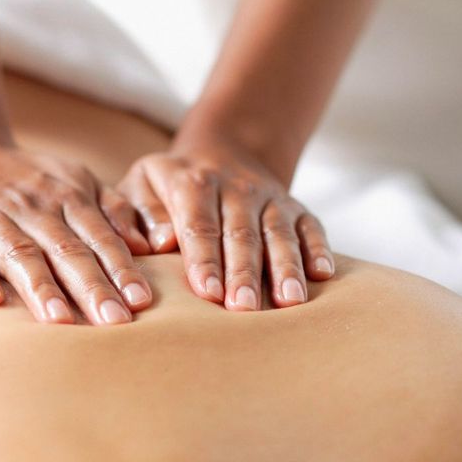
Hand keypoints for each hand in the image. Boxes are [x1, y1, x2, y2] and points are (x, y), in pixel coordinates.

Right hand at [0, 129, 152, 323]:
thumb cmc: (20, 179)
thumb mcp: (69, 179)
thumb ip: (110, 208)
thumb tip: (145, 244)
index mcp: (63, 194)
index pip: (98, 236)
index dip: (120, 268)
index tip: (141, 301)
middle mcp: (28, 205)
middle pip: (65, 249)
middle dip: (91, 286)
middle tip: (114, 321)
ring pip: (18, 254)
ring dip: (40, 287)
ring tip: (61, 321)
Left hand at [118, 134, 334, 310]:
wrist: (222, 152)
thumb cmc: (170, 184)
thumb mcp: (142, 183)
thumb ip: (138, 212)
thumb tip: (155, 243)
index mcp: (194, 185)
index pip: (200, 225)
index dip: (204, 259)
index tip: (206, 291)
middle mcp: (237, 189)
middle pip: (242, 234)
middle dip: (245, 272)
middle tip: (243, 309)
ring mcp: (271, 198)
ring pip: (279, 234)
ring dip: (286, 268)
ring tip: (290, 302)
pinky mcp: (297, 209)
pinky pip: (312, 227)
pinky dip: (319, 249)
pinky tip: (323, 275)